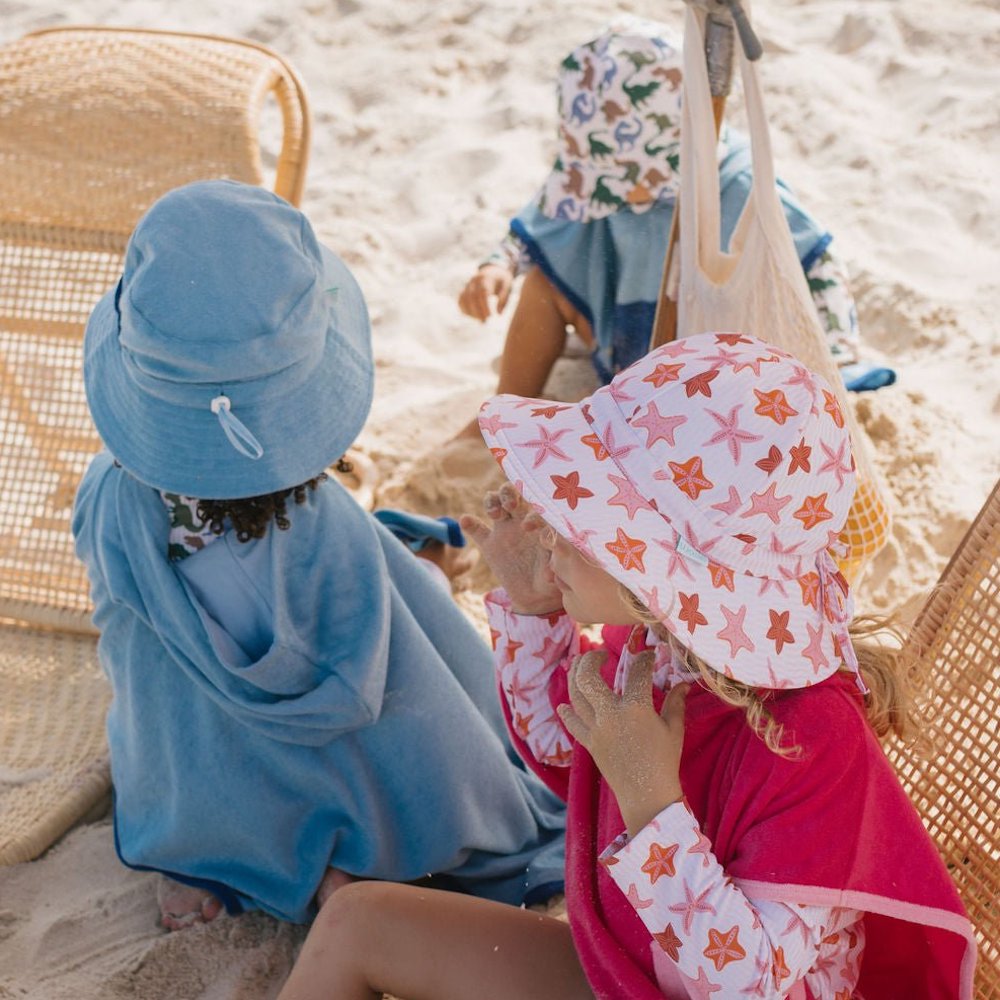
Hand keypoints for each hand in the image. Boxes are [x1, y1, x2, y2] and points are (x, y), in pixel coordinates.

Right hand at [457, 264, 513, 321]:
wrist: (492, 270)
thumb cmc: (501, 280)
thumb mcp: (508, 286)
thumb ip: (503, 299)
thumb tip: (498, 314)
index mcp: (486, 278)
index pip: (483, 293)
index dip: (485, 305)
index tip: (490, 316)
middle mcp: (474, 280)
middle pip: (472, 296)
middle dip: (477, 311)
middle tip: (484, 322)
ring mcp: (468, 285)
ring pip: (464, 299)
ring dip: (470, 311)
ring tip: (479, 320)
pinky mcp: (464, 290)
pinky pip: (460, 300)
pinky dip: (464, 309)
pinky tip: (472, 316)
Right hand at [459, 482, 562, 614]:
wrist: (537, 594)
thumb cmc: (555, 576)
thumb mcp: (558, 567)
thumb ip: (555, 558)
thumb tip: (550, 560)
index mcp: (541, 522)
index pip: (535, 506)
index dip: (530, 512)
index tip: (527, 527)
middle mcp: (522, 520)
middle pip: (513, 493)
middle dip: (509, 494)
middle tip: (510, 507)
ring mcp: (505, 530)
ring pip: (495, 502)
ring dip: (492, 501)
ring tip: (494, 514)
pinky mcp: (490, 544)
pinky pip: (477, 529)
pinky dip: (469, 522)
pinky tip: (465, 520)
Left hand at [558, 650, 688, 836]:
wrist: (647, 796)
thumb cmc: (665, 762)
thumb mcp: (674, 730)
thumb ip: (675, 703)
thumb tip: (682, 684)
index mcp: (635, 708)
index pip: (637, 673)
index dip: (644, 659)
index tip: (648, 655)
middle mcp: (610, 714)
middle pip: (588, 678)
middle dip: (590, 659)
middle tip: (601, 654)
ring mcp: (596, 729)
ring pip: (575, 696)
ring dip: (574, 677)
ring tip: (579, 665)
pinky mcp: (589, 743)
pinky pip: (573, 724)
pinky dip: (567, 712)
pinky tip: (563, 705)